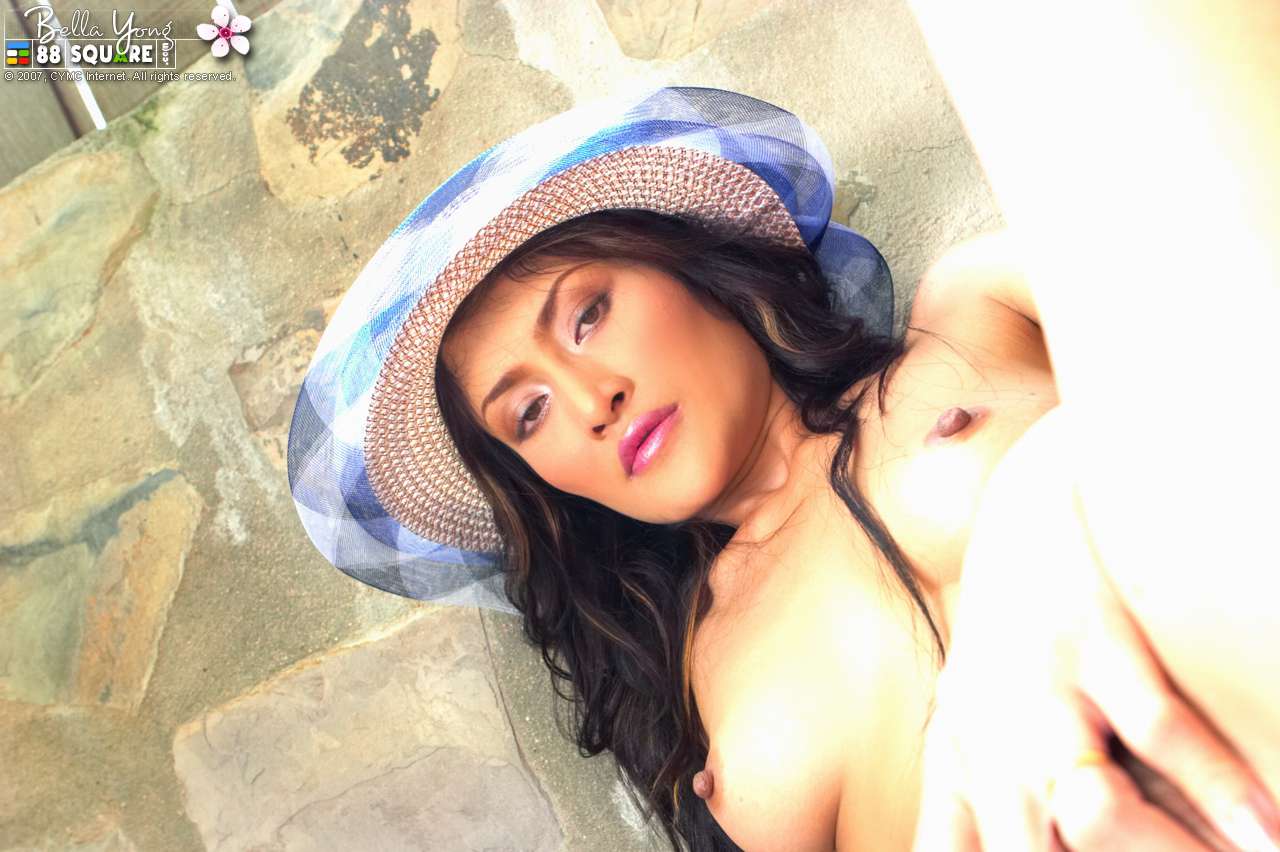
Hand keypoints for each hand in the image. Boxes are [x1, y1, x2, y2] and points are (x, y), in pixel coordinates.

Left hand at [911, 407, 1279, 851]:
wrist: (1029, 513)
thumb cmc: (1007, 630)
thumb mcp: (967, 715)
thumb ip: (961, 799)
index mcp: (965, 761)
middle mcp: (992, 737)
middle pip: (1024, 848)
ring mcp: (1045, 691)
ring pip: (1088, 804)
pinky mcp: (1099, 645)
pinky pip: (1161, 728)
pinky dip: (1214, 784)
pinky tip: (1263, 831)